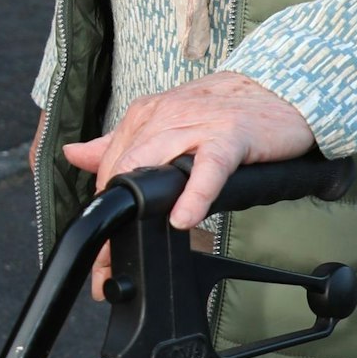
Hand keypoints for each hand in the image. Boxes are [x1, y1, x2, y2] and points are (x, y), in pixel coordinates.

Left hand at [62, 71, 315, 293]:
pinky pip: (207, 168)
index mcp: (145, 116)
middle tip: (104, 270)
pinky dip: (194, 195)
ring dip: (138, 219)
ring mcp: (196, 126)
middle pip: (122, 174)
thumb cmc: (225, 111)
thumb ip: (120, 141)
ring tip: (127, 257)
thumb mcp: (166, 121)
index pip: (108, 169)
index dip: (100, 214)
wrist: (281, 88)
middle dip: (110, 226)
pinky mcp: (230, 136)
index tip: (100, 256)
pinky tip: (183, 219)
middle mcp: (163, 118)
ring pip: (153, 169)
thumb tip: (75, 154)